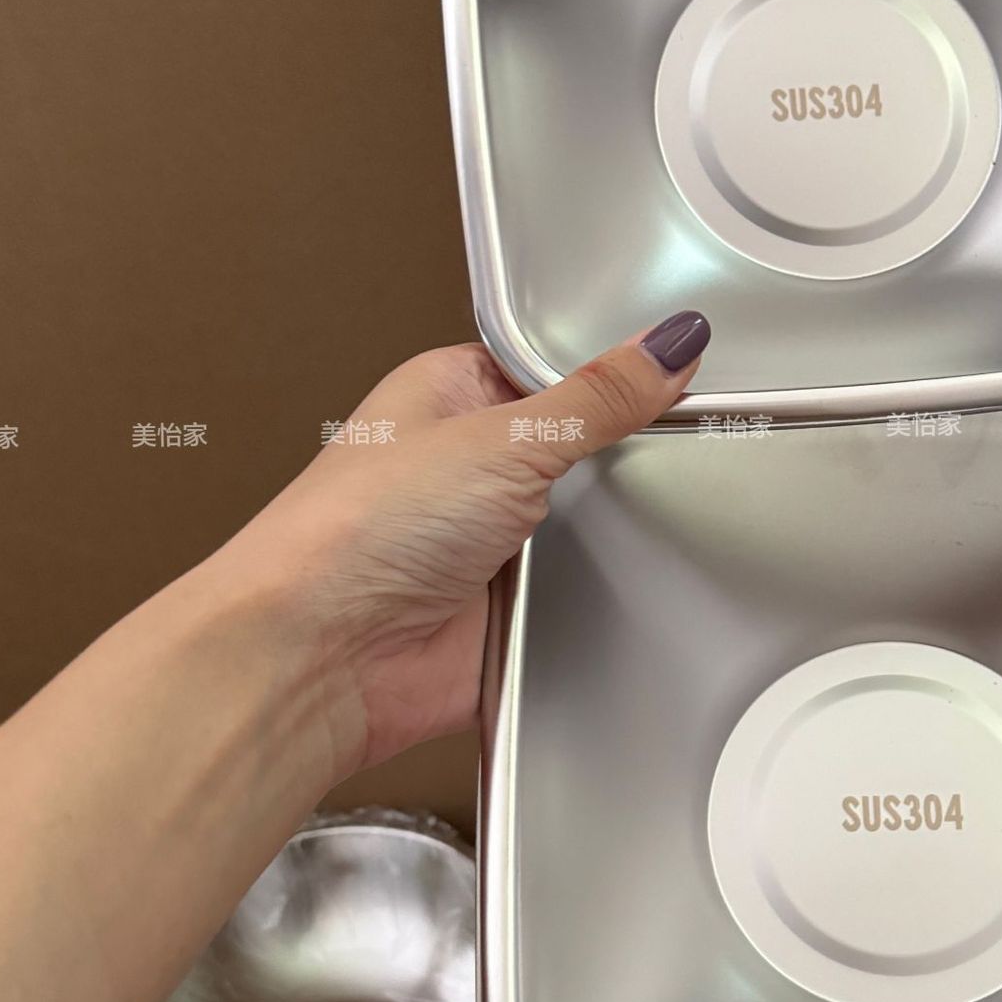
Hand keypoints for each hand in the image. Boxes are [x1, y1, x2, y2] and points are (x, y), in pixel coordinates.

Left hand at [196, 310, 709, 779]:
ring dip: (606, 536)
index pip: (558, 364)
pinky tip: (606, 588)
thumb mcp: (502, 437)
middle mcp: (468, 464)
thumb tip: (668, 343)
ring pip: (590, 525)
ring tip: (618, 528)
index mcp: (453, 391)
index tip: (684, 370)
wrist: (317, 658)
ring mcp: (489, 540)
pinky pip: (584, 595)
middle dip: (619, 460)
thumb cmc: (354, 532)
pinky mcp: (508, 611)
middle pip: (584, 447)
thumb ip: (597, 396)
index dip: (617, 370)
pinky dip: (599, 597)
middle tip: (667, 448)